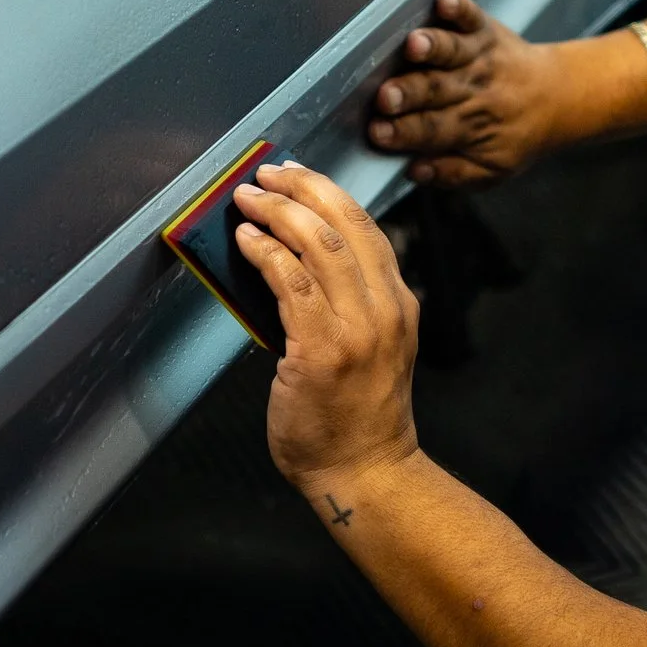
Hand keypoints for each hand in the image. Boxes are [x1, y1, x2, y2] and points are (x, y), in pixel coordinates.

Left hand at [230, 162, 423, 494]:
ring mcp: (357, 330)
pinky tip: (247, 240)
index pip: (367, 229)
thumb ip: (349, 306)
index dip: (328, 194)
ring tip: (249, 198)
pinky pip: (292, 283)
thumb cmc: (358, 416)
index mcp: (399, 304)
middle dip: (303, 189)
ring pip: (320, 245)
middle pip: (346, 224)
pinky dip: (266, 253)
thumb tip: (294, 260)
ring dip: (278, 213)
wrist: (364, 472)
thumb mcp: (374, 348)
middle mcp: (386, 309)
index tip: (297, 176)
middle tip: (268, 174)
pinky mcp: (322, 350)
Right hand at [368, 0, 567, 188]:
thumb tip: (415, 171)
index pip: (431, 131)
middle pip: (435, 91)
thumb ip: (453, 174)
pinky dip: (458, 8)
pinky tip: (444, 1)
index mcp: (470, 126)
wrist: (557, 97)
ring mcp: (479, 57)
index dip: (402, 133)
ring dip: (432, 48)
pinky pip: (471, 16)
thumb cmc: (514, 135)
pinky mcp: (485, 30)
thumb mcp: (491, 169)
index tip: (377, 132)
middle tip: (386, 97)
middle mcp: (473, 90)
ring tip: (414, 46)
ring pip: (451, 52)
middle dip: (408, 93)